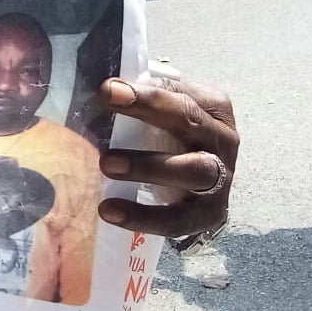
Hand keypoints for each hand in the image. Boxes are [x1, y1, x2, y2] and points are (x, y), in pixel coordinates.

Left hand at [97, 75, 236, 237]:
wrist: (205, 174)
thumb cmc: (169, 129)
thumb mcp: (161, 105)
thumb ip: (135, 96)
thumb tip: (89, 90)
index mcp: (210, 105)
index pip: (178, 95)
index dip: (145, 96)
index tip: (107, 91)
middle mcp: (222, 139)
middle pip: (191, 126)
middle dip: (150, 124)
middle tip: (106, 146)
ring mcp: (222, 178)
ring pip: (193, 173)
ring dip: (148, 170)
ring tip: (106, 169)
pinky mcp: (211, 213)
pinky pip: (180, 220)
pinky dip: (145, 218)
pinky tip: (110, 213)